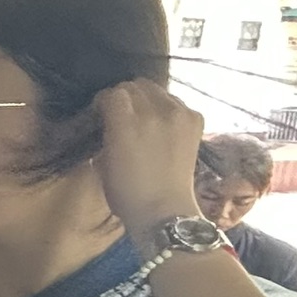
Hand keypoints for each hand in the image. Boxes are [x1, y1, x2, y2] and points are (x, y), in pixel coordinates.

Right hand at [93, 79, 207, 236]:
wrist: (165, 210)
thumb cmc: (126, 193)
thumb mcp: (102, 162)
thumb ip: (106, 132)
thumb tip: (108, 118)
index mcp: (126, 124)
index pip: (112, 94)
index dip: (104, 102)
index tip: (101, 114)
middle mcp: (154, 113)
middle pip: (134, 86)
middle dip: (125, 98)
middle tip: (122, 115)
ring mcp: (179, 114)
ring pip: (156, 90)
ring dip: (146, 100)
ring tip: (144, 119)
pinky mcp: (195, 119)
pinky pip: (175, 101)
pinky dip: (166, 108)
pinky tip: (162, 125)